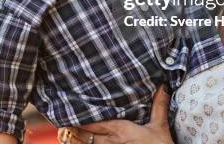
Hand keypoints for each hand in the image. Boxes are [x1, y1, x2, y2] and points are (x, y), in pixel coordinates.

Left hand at [58, 87, 173, 143]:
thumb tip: (162, 85)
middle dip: (74, 129)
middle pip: (87, 135)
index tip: (70, 112)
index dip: (82, 119)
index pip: (97, 123)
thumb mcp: (160, 126)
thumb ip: (158, 105)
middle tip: (61, 122)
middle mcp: (113, 142)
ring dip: (75, 140)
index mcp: (121, 130)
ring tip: (63, 133)